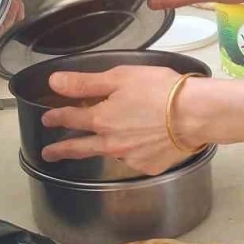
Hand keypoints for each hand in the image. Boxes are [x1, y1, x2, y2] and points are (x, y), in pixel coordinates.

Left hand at [40, 66, 195, 175]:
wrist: (196, 114)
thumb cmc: (161, 90)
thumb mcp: (120, 77)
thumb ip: (85, 82)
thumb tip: (55, 82)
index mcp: (101, 119)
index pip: (71, 118)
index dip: (56, 117)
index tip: (48, 119)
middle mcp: (111, 143)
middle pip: (80, 148)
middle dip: (61, 150)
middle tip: (50, 154)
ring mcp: (130, 157)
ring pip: (110, 152)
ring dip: (104, 147)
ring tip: (109, 139)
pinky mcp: (149, 166)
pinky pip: (135, 158)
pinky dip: (134, 150)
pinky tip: (144, 141)